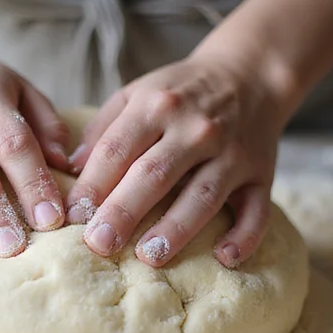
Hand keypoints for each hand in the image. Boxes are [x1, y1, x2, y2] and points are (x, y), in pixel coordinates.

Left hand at [65, 54, 282, 267]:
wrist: (250, 75)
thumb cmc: (181, 93)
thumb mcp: (138, 93)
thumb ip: (103, 129)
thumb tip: (70, 169)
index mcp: (158, 105)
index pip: (118, 148)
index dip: (92, 184)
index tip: (72, 216)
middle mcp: (196, 129)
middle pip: (155, 174)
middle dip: (124, 210)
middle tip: (98, 243)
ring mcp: (233, 153)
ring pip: (203, 195)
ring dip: (176, 228)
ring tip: (149, 258)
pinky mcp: (262, 175)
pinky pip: (258, 210)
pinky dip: (245, 236)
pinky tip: (225, 258)